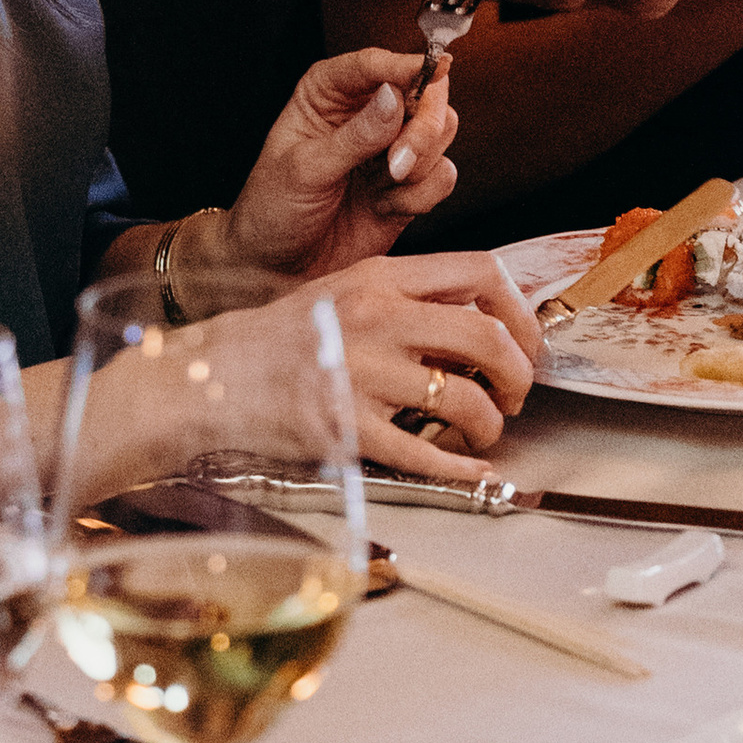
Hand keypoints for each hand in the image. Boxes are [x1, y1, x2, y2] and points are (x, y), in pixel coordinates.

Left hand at [211, 44, 466, 287]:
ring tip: (384, 187)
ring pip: (442, 130)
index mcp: (329, 92)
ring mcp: (392, 148)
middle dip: (421, 127)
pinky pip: (443, 175)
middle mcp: (366, 112)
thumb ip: (353, 136)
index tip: (438, 68)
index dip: (409, 64)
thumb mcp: (304, 169)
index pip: (376, 64)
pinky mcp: (410, 185)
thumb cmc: (273, 210)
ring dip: (421, 163)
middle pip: (424, 92)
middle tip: (398, 162)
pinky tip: (386, 207)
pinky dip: (421, 195)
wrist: (277, 269)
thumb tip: (392, 97)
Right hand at [287, 250, 544, 483]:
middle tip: (515, 393)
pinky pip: (425, 454)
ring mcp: (363, 375)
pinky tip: (474, 470)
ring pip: (464, 400)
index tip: (525, 341)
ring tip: (482, 431)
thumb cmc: (285, 337)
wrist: (217, 376)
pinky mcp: (348, 429)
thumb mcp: (348, 291)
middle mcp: (377, 319)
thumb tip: (483, 318)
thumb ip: (410, 299)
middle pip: (486, 337)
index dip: (520, 310)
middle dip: (518, 373)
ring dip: (489, 424)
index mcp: (381, 278)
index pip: (480, 272)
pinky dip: (463, 469)